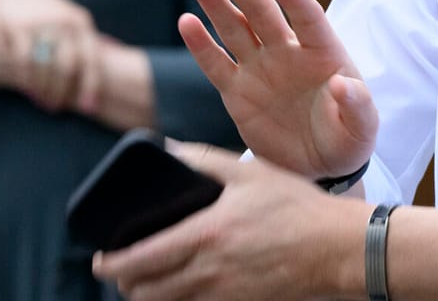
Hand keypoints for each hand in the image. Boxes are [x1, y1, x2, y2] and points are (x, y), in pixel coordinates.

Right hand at [0, 0, 102, 112]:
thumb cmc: (44, 11)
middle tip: (57, 107)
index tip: (89, 107)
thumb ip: (79, 44)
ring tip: (43, 102)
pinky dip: (26, 78)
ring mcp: (41, 24)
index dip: (91, 85)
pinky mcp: (17, 27)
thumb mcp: (68, 20)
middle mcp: (64, 23)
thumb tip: (91, 78)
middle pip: (67, 67)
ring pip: (45, 67)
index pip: (91, 58)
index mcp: (81, 22)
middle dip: (63, 91)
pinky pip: (24, 60)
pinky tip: (27, 88)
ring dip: (44, 89)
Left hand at [93, 142, 354, 300]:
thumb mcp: (251, 173)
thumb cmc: (297, 207)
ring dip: (148, 297)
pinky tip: (182, 291)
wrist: (337, 248)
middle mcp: (208, 271)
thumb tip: (169, 151)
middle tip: (121, 272)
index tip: (100, 259)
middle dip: (125, 284)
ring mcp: (223, 295)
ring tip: (146, 283)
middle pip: (145, 292)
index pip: (140, 258)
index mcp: (206, 234)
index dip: (111, 264)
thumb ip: (205, 162)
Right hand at [179, 0, 377, 178]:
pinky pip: (216, 64)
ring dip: (215, 2)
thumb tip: (341, 83)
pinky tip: (186, 21)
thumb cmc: (348, 138)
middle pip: (262, 12)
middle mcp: (288, 51)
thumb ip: (356, 104)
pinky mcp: (237, 91)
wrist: (320, 164)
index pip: (308, 19)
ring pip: (234, 28)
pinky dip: (201, 44)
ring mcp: (260, 67)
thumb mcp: (362, 127)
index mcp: (323, 52)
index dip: (295, 0)